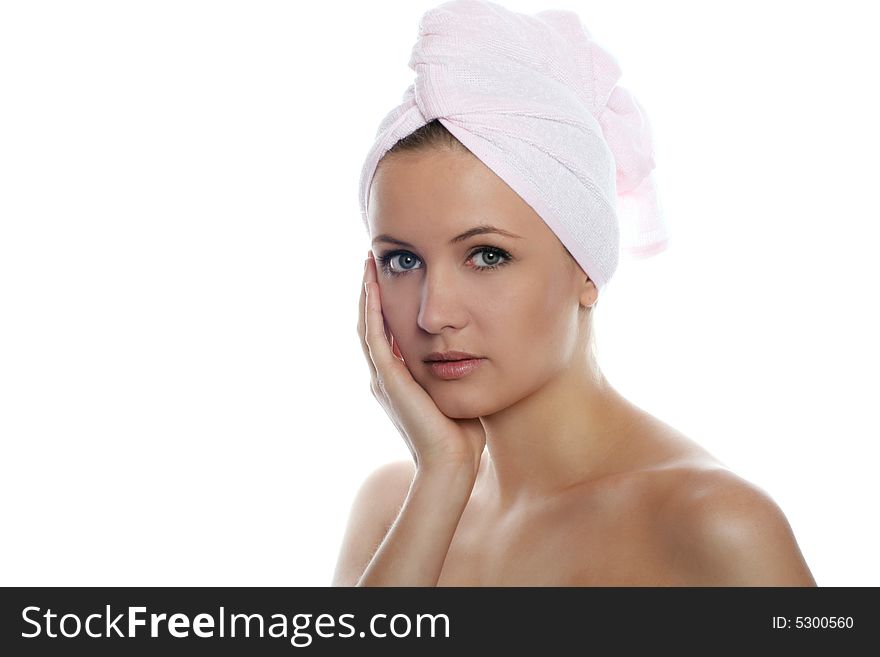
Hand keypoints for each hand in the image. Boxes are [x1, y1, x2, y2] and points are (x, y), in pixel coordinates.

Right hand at [358, 250, 485, 476]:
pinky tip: (373, 286)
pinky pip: (374, 337)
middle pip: (371, 324)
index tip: (391, 276)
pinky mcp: (388, 380)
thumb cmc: (462, 436)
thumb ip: (457, 371)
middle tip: (372, 260)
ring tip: (368, 264)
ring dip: (366, 293)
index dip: (385, 304)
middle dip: (370, 291)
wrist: (452, 464)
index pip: (386, 333)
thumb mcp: (458, 392)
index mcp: (399, 381)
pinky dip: (371, 310)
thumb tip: (474, 351)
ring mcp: (383, 378)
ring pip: (367, 325)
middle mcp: (385, 377)